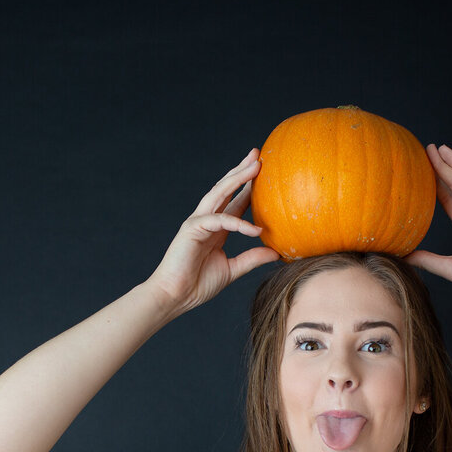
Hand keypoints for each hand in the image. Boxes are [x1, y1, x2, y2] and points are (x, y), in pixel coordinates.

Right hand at [147, 149, 279, 317]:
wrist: (175, 296)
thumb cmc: (198, 284)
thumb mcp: (233, 269)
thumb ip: (252, 258)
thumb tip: (276, 252)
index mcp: (216, 228)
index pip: (235, 202)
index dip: (248, 187)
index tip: (264, 173)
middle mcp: (207, 220)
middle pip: (226, 189)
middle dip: (241, 171)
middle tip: (258, 155)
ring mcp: (198, 222)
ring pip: (219, 193)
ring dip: (237, 178)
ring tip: (255, 166)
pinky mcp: (192, 229)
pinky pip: (219, 221)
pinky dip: (237, 223)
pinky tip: (255, 229)